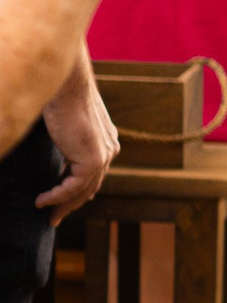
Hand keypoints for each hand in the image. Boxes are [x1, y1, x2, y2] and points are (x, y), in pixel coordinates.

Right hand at [35, 68, 116, 222]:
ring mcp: (104, 154)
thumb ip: (67, 141)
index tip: (63, 203)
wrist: (66, 84)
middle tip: (54, 218)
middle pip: (90, 185)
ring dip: (63, 206)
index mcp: (106, 140)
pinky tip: (40, 201)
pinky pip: (72, 187)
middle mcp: (109, 148)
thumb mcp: (66, 125)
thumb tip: (57, 151)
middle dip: (72, 204)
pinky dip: (56, 197)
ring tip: (48, 216)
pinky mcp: (93, 158)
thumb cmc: (61, 98)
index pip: (93, 173)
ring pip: (83, 190)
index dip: (79, 191)